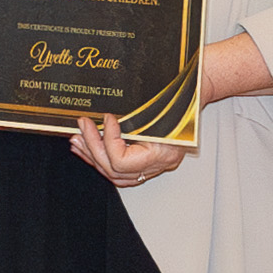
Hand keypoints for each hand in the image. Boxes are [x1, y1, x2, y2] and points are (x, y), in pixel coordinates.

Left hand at [69, 109, 191, 189]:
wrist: (194, 98)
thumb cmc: (182, 99)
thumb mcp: (159, 105)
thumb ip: (132, 115)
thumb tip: (104, 117)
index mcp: (163, 154)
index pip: (122, 161)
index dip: (108, 140)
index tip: (106, 119)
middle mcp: (158, 164)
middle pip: (114, 170)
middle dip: (93, 147)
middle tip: (81, 128)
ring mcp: (154, 166)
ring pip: (115, 174)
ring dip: (93, 155)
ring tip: (78, 140)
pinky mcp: (147, 162)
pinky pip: (120, 170)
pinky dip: (102, 159)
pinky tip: (88, 148)